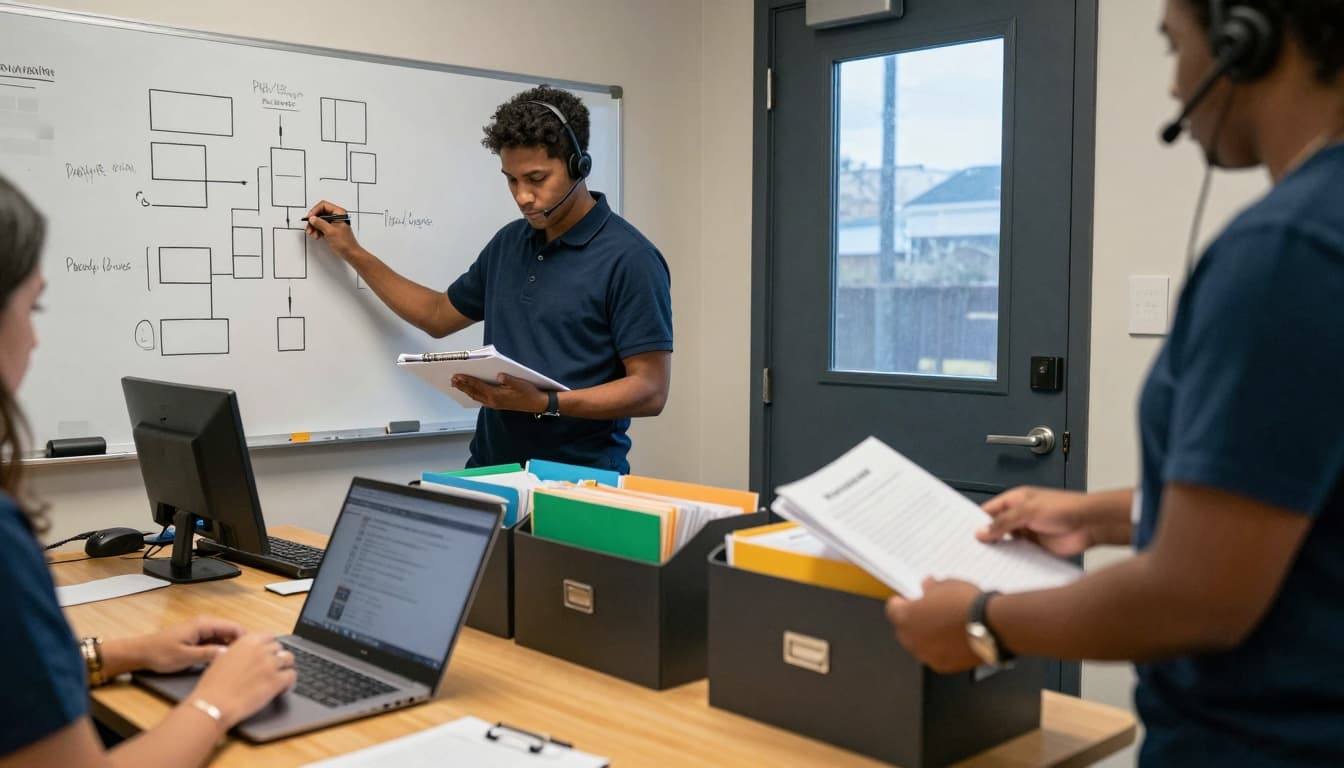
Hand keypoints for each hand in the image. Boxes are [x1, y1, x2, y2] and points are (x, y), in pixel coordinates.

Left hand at [129, 616, 245, 673]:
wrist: (141, 653)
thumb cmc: (161, 654)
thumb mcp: (186, 657)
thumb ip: (209, 654)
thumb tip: (230, 654)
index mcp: (204, 624)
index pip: (234, 627)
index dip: (245, 640)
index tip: (252, 655)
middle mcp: (205, 623)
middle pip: (231, 631)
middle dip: (239, 644)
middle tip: (244, 662)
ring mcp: (201, 629)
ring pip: (224, 636)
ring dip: (229, 647)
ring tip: (236, 663)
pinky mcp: (197, 636)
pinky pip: (215, 640)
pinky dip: (220, 648)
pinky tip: (221, 661)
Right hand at [190, 633, 296, 728]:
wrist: (214, 703)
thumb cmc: (213, 685)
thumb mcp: (222, 659)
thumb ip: (237, 652)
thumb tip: (244, 655)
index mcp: (247, 642)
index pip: (268, 637)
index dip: (268, 647)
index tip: (267, 654)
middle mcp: (261, 650)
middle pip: (279, 648)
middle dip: (276, 657)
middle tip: (272, 668)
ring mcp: (270, 665)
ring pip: (289, 659)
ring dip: (285, 667)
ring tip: (279, 677)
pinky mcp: (276, 681)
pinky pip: (292, 676)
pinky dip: (289, 682)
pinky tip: (282, 688)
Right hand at [304, 199, 359, 258]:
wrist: (350, 253)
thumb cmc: (345, 243)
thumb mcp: (330, 231)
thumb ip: (320, 223)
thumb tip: (312, 218)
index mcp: (339, 213)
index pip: (323, 205)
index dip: (315, 211)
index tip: (310, 218)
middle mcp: (336, 216)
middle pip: (320, 213)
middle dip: (313, 221)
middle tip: (310, 228)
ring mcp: (333, 222)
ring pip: (319, 220)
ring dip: (314, 227)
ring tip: (313, 234)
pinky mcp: (331, 229)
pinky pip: (321, 226)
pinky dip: (317, 230)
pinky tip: (316, 236)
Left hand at [451, 373, 548, 413]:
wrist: (537, 404)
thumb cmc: (529, 393)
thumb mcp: (521, 384)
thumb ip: (510, 380)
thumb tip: (499, 375)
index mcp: (497, 395)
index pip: (478, 386)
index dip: (467, 380)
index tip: (457, 376)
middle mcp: (493, 401)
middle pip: (473, 392)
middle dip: (462, 386)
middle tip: (452, 380)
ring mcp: (494, 404)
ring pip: (475, 397)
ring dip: (465, 390)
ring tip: (456, 385)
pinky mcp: (497, 404)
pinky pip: (480, 399)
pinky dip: (472, 394)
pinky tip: (469, 391)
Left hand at [885, 578, 980, 672]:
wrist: (990, 627)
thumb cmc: (966, 605)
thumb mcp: (946, 585)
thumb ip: (931, 588)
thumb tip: (928, 586)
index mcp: (905, 617)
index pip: (892, 609)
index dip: (901, 602)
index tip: (908, 599)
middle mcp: (911, 639)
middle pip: (904, 629)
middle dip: (914, 620)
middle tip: (929, 611)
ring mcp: (926, 655)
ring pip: (919, 644)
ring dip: (926, 636)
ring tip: (944, 625)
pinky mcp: (942, 666)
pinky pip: (935, 655)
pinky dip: (940, 649)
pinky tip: (953, 639)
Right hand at [977, 486, 1093, 555]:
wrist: (1089, 524)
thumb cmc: (1064, 508)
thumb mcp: (1027, 511)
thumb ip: (1003, 522)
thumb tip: (981, 531)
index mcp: (1015, 501)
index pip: (988, 511)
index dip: (976, 521)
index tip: (963, 533)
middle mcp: (1019, 516)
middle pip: (995, 528)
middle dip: (985, 538)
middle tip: (971, 549)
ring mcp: (1028, 532)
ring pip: (1006, 543)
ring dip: (999, 550)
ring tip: (985, 560)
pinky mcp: (1036, 547)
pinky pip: (1019, 554)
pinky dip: (1012, 559)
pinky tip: (1004, 565)